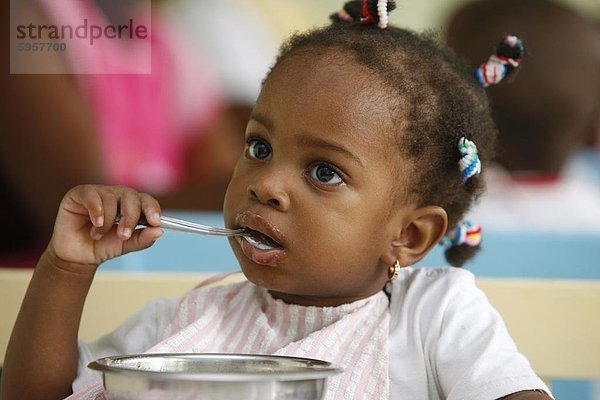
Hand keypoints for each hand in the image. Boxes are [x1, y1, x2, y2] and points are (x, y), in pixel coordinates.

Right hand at [47, 184, 162, 268]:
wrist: (77, 255)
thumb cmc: (103, 246)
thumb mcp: (125, 245)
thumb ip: (142, 239)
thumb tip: (159, 231)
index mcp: (132, 205)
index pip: (147, 200)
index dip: (152, 209)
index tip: (155, 222)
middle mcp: (117, 195)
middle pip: (131, 196)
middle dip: (131, 217)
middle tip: (124, 235)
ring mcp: (99, 192)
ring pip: (111, 198)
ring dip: (108, 221)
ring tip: (98, 235)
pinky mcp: (79, 194)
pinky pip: (91, 195)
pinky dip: (96, 210)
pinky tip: (96, 223)